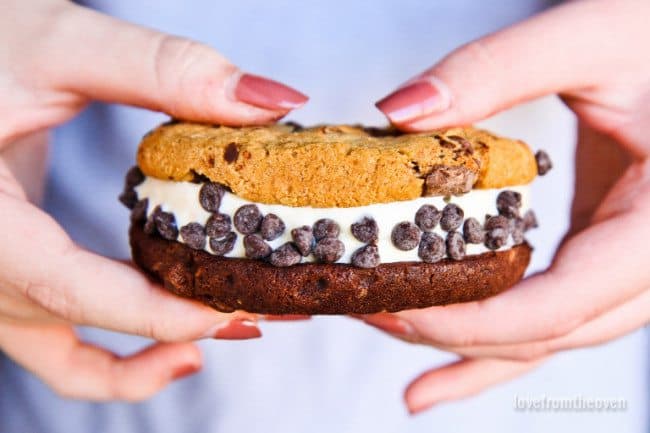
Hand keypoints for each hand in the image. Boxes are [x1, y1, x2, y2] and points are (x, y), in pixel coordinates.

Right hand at [0, 0, 306, 399]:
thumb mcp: (58, 45)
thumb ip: (162, 70)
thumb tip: (272, 101)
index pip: (68, 289)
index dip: (158, 312)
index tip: (238, 308)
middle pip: (86, 320)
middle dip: (184, 322)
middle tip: (270, 308)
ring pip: (69, 357)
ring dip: (151, 353)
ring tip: (232, 328)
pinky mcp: (14, 270)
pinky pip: (56, 348)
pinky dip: (112, 366)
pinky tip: (175, 348)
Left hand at [370, 0, 649, 413]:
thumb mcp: (592, 37)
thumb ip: (496, 70)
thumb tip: (401, 111)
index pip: (563, 304)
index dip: (475, 320)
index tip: (398, 306)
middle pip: (546, 332)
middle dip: (453, 333)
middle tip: (371, 311)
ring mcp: (626, 266)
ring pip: (547, 336)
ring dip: (467, 346)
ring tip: (393, 334)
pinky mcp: (600, 253)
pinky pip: (553, 314)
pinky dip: (498, 342)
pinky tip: (445, 361)